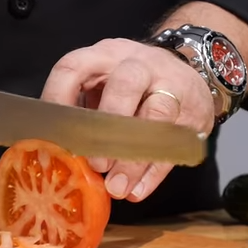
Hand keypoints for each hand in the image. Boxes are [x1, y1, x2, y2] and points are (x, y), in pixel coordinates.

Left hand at [41, 38, 214, 202]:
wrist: (191, 71)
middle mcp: (138, 64)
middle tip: (96, 166)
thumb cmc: (131, 87)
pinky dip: (154, 172)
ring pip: (157, 115)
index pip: (74, 66)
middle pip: (125, 85)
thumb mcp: (103, 86)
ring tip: (117, 187)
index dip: (59, 99)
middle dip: (108, 128)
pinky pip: (174, 143)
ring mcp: (171, 84)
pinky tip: (137, 191)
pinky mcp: (194, 111)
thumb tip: (60, 162)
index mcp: (104, 56)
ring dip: (134, 157)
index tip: (53, 137)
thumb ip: (84, 115)